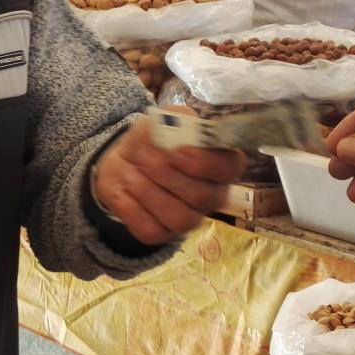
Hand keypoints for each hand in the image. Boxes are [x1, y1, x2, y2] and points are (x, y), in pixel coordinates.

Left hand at [92, 113, 246, 246]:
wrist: (124, 163)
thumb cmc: (152, 140)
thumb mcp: (160, 121)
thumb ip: (171, 120)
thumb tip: (174, 126)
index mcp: (219, 163)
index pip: (230, 167)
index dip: (206, 163)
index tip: (176, 153)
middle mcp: (212, 195)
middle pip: (203, 197)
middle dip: (169, 177)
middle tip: (144, 158)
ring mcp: (190, 218)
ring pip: (181, 219)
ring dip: (150, 193)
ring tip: (130, 173)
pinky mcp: (163, 234)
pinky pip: (152, 230)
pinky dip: (132, 208)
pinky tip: (124, 189)